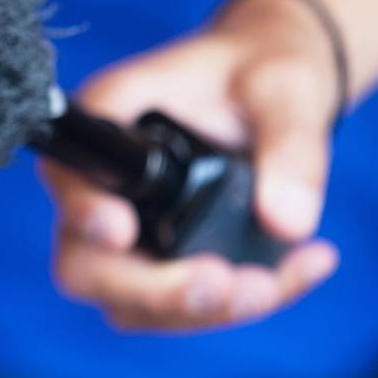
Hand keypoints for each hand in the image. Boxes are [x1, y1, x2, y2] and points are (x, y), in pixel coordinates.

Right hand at [41, 0, 341, 331]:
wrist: (275, 85)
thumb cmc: (262, 67)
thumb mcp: (284, 86)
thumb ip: (291, 146)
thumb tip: (288, 225)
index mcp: (108, 122)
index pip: (70, 177)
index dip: (84, 212)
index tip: (120, 231)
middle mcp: (103, 186)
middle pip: (86, 266)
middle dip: (153, 291)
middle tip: (225, 284)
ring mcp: (131, 234)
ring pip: (133, 304)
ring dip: (201, 311)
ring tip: (273, 282)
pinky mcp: (166, 263)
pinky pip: (186, 308)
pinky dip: (247, 304)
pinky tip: (307, 265)